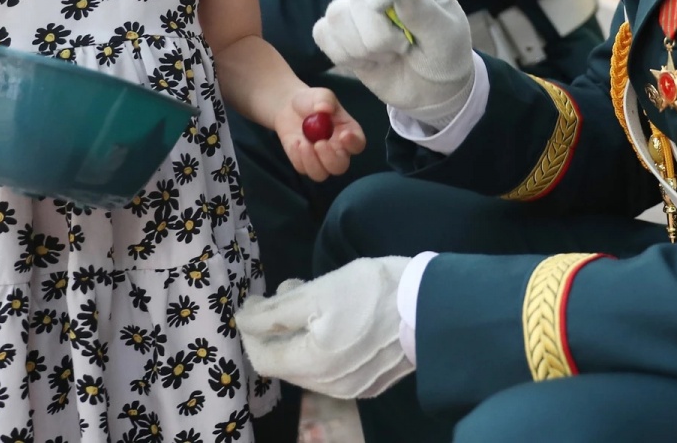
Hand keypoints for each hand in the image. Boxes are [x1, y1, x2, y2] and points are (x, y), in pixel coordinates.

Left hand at [236, 257, 411, 399]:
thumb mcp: (319, 290)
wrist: (433, 304)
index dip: (252, 330)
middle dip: (277, 328)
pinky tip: (336, 319)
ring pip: (308, 365)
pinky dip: (322, 346)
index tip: (254, 301)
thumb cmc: (373, 291)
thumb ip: (276, 311)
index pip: (263, 358)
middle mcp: (329, 387)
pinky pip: (332, 369)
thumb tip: (244, 320)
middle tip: (288, 288)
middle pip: (286, 362)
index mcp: (313, 365)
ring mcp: (352, 388)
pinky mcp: (371, 383)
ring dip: (299, 335)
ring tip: (311, 297)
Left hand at [273, 86, 365, 181]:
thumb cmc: (312, 101)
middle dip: (330, 159)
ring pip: (321, 174)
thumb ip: (325, 99)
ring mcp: (319, 159)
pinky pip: (302, 168)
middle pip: (340, 166)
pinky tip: (294, 142)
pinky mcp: (302, 162)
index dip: (353, 143)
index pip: (358, 144)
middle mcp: (337, 150)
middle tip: (319, 143)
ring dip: (312, 162)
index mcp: (348, 133)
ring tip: (302, 143)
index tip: (344, 135)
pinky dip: (298, 157)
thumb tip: (324, 108)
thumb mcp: (320, 94)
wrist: (288, 107)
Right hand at [312, 0, 473, 126]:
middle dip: (379, 36)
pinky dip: (342, 55)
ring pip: (336, 16)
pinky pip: (322, 33)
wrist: (432, 90)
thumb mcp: (445, 37)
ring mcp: (357, 8)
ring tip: (387, 55)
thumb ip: (424, 13)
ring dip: (362, 48)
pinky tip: (366, 61)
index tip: (380, 5)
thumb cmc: (445, 55)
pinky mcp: (340, 32)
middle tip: (404, 48)